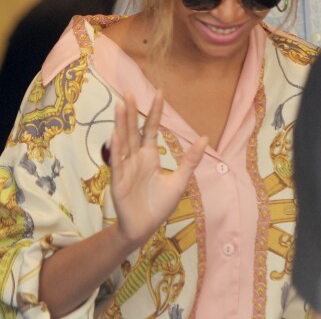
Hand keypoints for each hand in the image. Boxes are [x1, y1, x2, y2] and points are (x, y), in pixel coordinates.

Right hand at [109, 90, 206, 246]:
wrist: (144, 229)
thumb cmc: (159, 205)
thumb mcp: (180, 181)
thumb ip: (190, 160)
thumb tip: (205, 138)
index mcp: (149, 156)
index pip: (151, 128)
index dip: (155, 112)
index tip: (159, 92)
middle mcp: (136, 158)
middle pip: (133, 130)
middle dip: (131, 112)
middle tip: (130, 92)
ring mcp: (125, 168)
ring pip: (123, 142)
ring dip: (121, 124)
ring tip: (120, 105)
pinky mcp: (118, 181)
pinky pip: (117, 163)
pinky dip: (116, 149)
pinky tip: (115, 134)